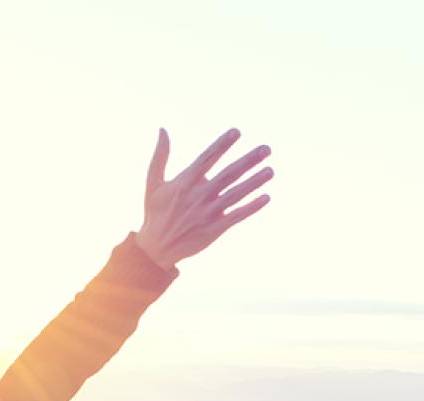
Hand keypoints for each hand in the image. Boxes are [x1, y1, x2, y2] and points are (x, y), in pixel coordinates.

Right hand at [135, 128, 272, 268]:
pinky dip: (252, 207)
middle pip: (228, 174)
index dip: (222, 144)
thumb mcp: (153, 183)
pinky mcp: (214, 229)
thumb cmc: (155, 213)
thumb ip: (160, 156)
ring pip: (236, 194)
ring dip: (255, 182)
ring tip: (271, 170)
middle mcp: (198, 195)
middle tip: (267, 149)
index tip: (237, 132)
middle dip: (248, 160)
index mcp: (184, 182)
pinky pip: (237, 216)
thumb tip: (162, 129)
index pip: (207, 158)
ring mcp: (208, 213)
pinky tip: (266, 197)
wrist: (156, 248)